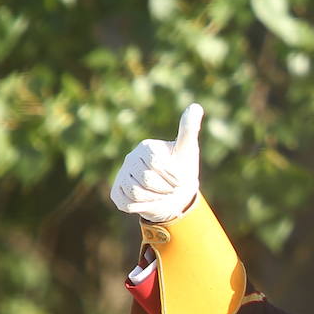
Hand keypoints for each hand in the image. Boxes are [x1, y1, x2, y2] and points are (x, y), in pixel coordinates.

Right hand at [110, 102, 203, 222]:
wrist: (174, 193)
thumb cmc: (181, 169)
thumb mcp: (187, 149)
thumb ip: (189, 129)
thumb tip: (196, 106)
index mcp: (146, 147)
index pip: (156, 163)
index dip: (172, 175)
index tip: (180, 179)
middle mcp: (130, 158)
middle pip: (146, 179)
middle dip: (164, 189)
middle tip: (171, 189)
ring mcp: (122, 175)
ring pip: (136, 193)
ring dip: (155, 199)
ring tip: (162, 195)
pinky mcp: (117, 192)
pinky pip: (126, 204)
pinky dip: (141, 207)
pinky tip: (149, 201)